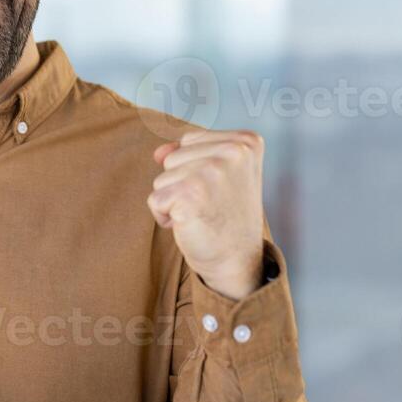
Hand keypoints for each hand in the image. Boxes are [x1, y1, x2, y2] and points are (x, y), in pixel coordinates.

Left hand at [148, 129, 265, 299]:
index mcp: (245, 142)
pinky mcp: (190, 194)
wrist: (237, 261)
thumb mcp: (217, 175)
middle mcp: (233, 152)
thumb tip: (159, 152)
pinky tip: (191, 225)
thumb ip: (190, 154)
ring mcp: (212, 172)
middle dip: (183, 184)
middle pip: (174, 157)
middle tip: (210, 204)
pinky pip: (155, 199)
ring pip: (162, 178)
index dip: (195, 170)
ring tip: (202, 213)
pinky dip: (165, 217)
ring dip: (174, 200)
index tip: (220, 190)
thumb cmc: (227, 217)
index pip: (190, 140)